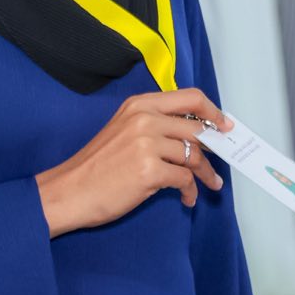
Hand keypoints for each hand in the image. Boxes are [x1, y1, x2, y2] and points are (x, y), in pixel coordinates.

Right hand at [36, 89, 229, 236]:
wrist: (69, 191)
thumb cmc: (95, 166)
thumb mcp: (124, 131)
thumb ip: (155, 125)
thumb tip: (192, 133)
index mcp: (139, 105)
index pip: (190, 97)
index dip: (213, 111)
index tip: (224, 125)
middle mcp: (145, 119)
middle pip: (197, 128)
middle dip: (214, 148)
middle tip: (221, 160)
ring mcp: (147, 144)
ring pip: (194, 155)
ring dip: (206, 173)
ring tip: (210, 184)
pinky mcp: (149, 171)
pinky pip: (184, 179)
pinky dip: (190, 191)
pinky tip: (186, 198)